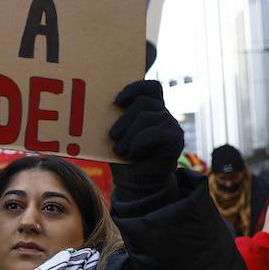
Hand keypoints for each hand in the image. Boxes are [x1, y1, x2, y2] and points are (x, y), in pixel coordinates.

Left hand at [108, 80, 183, 195]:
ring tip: (120, 149)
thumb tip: (93, 104)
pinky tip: (133, 153)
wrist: (135, 182)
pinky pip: (156, 133)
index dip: (135, 88)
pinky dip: (140, 142)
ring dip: (129, 135)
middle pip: (144, 102)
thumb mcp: (115, 133)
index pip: (150, 87)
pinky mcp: (176, 139)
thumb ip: (113, 118)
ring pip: (147, 117)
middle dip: (124, 119)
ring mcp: (171, 126)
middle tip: (113, 136)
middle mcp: (163, 114)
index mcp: (150, 108)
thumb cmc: (122, 156)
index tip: (118, 101)